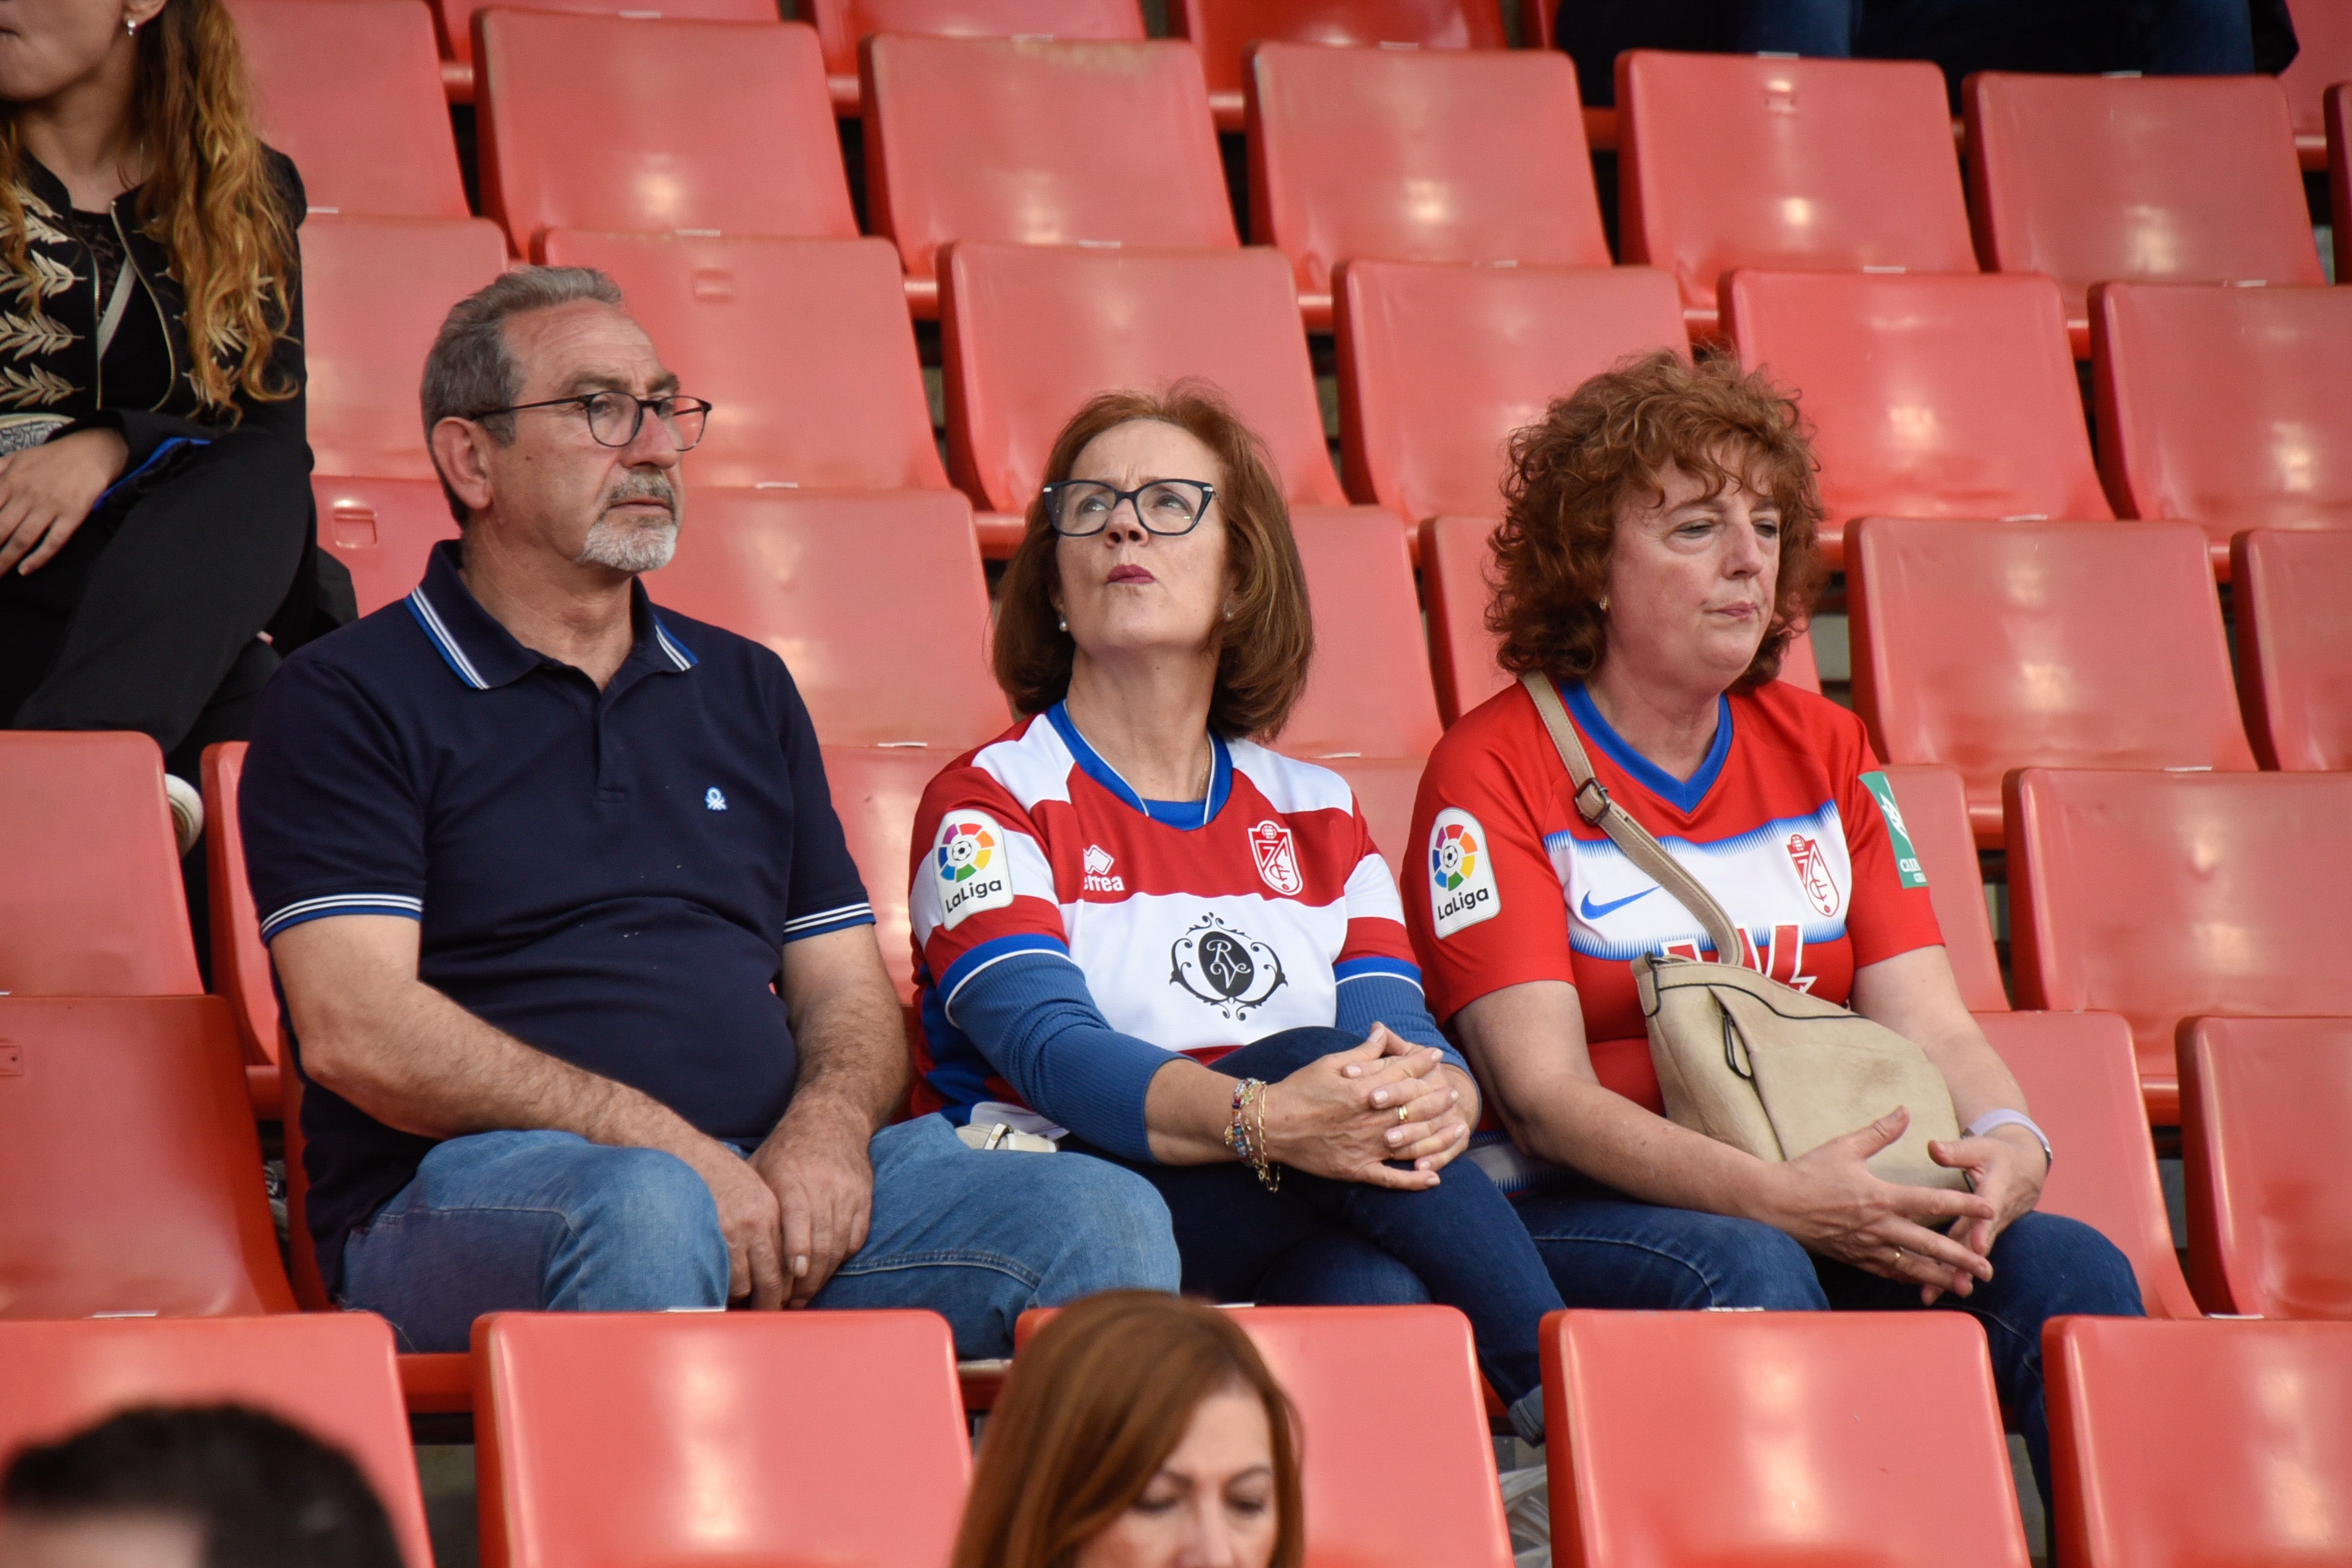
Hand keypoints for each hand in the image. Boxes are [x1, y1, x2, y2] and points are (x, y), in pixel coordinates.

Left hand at [0, 429, 128, 575]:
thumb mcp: (17, 457)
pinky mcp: (72, 517)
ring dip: (7, 559)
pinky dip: (39, 558)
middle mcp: (27, 496)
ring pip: (23, 539)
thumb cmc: (51, 458)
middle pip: (1, 529)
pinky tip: (26, 570)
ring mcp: (51, 507)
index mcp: (10, 481)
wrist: (90, 453)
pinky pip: (53, 542)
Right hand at [676, 1136, 785, 1308]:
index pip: (786, 1261)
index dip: (784, 1287)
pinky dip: (719, 1289)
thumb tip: (762, 1261)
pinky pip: (720, 1277)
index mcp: (770, 1211)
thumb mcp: (746, 1190)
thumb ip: (759, 1222)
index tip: (781, 1301)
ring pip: (744, 1285)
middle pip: (772, 1279)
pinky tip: (715, 1291)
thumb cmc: (710, 1173)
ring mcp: (734, 1231)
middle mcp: (758, 1223)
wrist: (680, 1152)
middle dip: (769, 1303)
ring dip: (740, 1299)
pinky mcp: (710, 1237)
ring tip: (736, 1306)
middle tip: (765, 1315)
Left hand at [750, 1103, 875, 1308]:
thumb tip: (724, 1241)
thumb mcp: (761, 1167)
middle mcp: (823, 1187)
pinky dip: (840, 1260)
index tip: (788, 1283)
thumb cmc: (787, 1149)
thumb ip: (751, 1202)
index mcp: (791, 1179)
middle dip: (805, 1281)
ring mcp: (847, 1194)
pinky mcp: (863, 1200)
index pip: (798, 1224)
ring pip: (838, 1246)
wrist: (832, 1120)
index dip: (795, 1256)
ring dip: (821, 1277)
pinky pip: (855, 1239)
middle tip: (788, 1304)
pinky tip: (824, 1273)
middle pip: (819, 1243)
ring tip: (803, 1297)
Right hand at [1262, 1028, 1462, 1190]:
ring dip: (1439, 1136)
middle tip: (1454, 1093)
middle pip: (1415, 1106)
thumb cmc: (1298, 1090)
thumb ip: (1362, 1052)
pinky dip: (1414, 1181)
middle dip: (1438, 1097)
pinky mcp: (1356, 1169)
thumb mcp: (1329, 1062)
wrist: (1270, 1124)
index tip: (1437, 1056)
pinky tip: (1434, 1178)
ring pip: (1412, 1142)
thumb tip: (1382, 1031)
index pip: (1403, 1072)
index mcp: (1363, 1089)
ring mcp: (1366, 1146)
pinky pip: (1391, 1179)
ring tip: (1458, 1129)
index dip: (1422, 1062)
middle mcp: (1370, 1117)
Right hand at [1755, 1108, 1998, 1301]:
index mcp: (1880, 1196)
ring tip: (1964, 1287)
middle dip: (1961, 1258)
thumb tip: (1905, 1111)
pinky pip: (1887, 1272)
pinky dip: (1909, 1280)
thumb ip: (1879, 1131)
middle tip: (1988, 1269)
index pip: (1931, 1202)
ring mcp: (1866, 1246)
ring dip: (1940, 1277)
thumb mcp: (1844, 1146)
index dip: (1963, 1205)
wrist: (1773, 1204)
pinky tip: (1923, 1284)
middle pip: (1929, 1245)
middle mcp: (1878, 1226)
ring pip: (1911, 1266)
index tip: (1988, 1209)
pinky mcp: (1854, 1258)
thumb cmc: (1807, 1173)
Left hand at [1919, 1125, 2048, 1300]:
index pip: (1989, 1211)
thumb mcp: (1979, 1148)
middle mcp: (1994, 1215)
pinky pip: (1966, 1255)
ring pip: (1971, 1254)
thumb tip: (1933, 1148)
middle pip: (1980, 1242)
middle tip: (1957, 1285)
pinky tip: (1930, 1288)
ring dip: (1956, 1274)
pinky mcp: (1980, 1236)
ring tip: (1934, 1294)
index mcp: (1994, 1190)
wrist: (2024, 1170)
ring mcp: (1988, 1229)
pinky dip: (1951, 1271)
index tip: (1976, 1245)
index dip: (1983, 1228)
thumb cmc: (1995, 1156)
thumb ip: (1956, 1151)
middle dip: (1968, 1264)